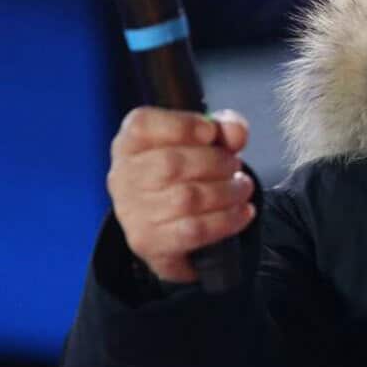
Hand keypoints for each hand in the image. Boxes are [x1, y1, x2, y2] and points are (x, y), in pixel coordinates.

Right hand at [107, 106, 254, 282]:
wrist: (172, 222)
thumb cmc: (188, 171)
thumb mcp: (206, 141)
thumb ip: (224, 128)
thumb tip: (236, 132)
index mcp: (130, 143)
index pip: (142, 126)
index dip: (183, 125)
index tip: (211, 131)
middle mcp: (123, 176)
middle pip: (171, 164)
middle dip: (216, 163)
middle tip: (234, 166)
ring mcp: (132, 212)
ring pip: (187, 199)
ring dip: (227, 192)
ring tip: (242, 188)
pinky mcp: (149, 242)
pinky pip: (194, 230)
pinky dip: (227, 219)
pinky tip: (243, 211)